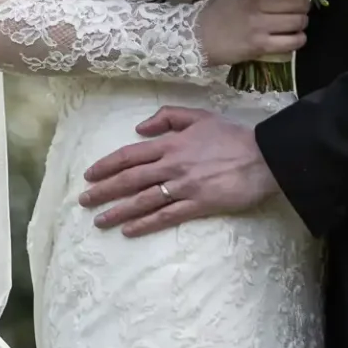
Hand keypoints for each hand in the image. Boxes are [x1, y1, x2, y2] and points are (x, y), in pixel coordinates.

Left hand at [79, 107, 279, 236]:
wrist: (263, 156)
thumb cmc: (232, 136)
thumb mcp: (199, 116)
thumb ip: (168, 117)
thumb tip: (140, 128)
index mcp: (171, 143)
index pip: (130, 155)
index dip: (107, 165)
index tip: (89, 175)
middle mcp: (172, 165)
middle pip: (130, 179)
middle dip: (104, 191)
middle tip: (84, 201)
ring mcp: (184, 187)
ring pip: (143, 200)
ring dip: (118, 211)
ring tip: (99, 221)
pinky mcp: (198, 205)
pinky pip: (166, 216)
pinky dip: (145, 224)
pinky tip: (129, 231)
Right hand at [195, 0, 309, 66]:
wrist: (197, 37)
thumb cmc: (218, 10)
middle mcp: (254, 1)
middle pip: (297, 0)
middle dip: (304, 5)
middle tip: (300, 9)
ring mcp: (258, 24)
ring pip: (298, 20)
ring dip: (302, 22)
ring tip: (296, 24)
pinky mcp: (259, 45)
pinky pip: (292, 41)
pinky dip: (299, 39)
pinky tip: (294, 37)